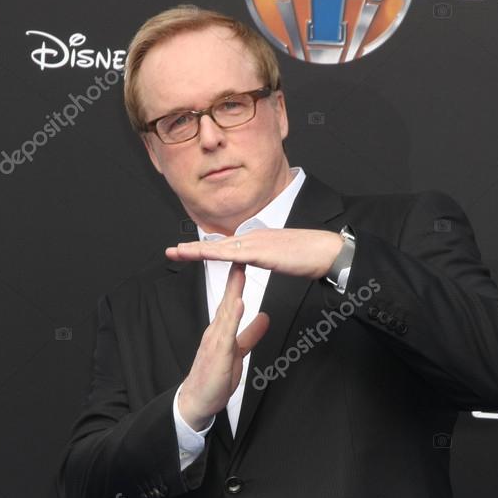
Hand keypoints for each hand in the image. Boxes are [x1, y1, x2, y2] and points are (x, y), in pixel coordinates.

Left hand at [165, 227, 343, 279]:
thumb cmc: (308, 256)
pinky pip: (234, 254)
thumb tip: (258, 259)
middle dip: (192, 248)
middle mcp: (253, 238)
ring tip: (178, 252)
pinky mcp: (262, 252)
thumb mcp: (280, 257)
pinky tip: (203, 255)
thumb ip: (266, 257)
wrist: (326, 251)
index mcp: (256, 241)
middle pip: (217, 244)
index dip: (205, 249)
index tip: (187, 252)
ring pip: (220, 247)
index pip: (225, 245)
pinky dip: (217, 254)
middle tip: (171, 251)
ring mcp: (256, 243)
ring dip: (197, 250)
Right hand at [178, 263, 269, 429]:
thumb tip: (265, 318)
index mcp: (221, 330)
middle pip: (226, 299)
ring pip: (225, 312)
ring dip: (232, 290)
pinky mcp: (218, 353)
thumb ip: (251, 334)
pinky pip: (226, 333)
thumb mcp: (238, 351)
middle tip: (240, 251)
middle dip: (234, 276)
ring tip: (239, 269)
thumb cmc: (215, 377)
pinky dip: (232, 317)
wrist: (198, 401)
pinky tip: (238, 304)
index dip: (237, 280)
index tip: (245, 259)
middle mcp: (216, 331)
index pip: (230, 300)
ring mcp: (215, 341)